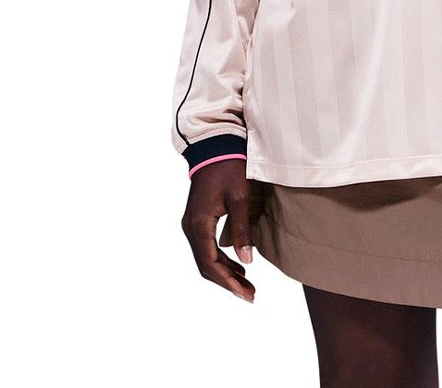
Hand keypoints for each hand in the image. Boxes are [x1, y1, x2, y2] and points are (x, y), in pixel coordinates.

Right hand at [181, 159, 256, 301]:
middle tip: (250, 295)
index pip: (211, 264)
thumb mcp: (240, 197)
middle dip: (228, 282)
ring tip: (248, 285)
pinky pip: (206, 248)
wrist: (215, 146)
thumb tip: (247, 261)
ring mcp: (191, 225)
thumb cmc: (229, 168)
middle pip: (206, 266)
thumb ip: (242, 230)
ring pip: (206, 258)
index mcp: (199, 225)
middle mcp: (190, 228)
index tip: (246, 295)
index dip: (228, 282)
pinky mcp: (197, 220)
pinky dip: (221, 260)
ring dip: (225, 273)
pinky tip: (239, 266)